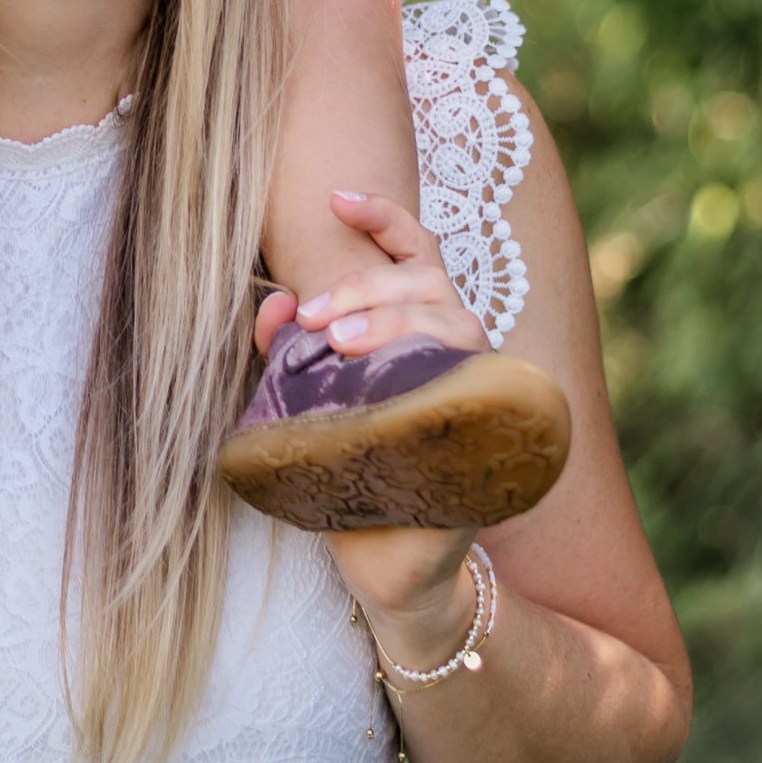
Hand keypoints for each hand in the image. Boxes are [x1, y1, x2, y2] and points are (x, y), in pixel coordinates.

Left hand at [255, 188, 487, 651]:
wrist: (387, 564)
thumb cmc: (353, 468)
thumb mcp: (308, 401)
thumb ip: (288, 350)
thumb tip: (272, 302)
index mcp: (419, 328)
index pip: (418, 253)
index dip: (385, 218)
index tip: (337, 198)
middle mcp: (457, 350)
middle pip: (429, 284)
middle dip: (368, 287)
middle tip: (316, 317)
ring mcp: (477, 390)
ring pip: (456, 322)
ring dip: (396, 322)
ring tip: (340, 344)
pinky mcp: (489, 438)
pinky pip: (474, 389)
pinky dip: (434, 377)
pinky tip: (394, 390)